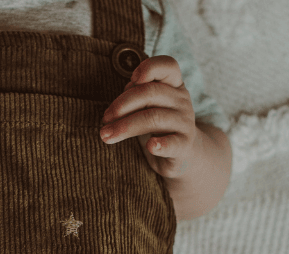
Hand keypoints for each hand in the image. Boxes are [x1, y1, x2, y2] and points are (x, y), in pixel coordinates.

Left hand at [99, 55, 199, 177]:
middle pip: (150, 93)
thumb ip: (138, 95)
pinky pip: (172, 143)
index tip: (131, 78)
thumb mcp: (150, 104)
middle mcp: (181, 100)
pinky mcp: (183, 145)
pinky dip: (161, 144)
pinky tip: (150, 146)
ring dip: (125, 126)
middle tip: (104, 119)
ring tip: (106, 136)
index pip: (168, 65)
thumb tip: (120, 98)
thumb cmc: (160, 125)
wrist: (183, 153)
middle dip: (122, 104)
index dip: (149, 67)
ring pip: (154, 118)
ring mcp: (184, 122)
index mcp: (174, 85)